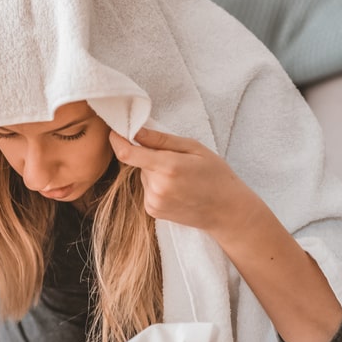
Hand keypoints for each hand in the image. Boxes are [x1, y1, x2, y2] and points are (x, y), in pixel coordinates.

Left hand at [109, 126, 259, 238]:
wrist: (227, 211)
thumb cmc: (216, 175)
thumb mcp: (194, 148)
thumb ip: (161, 140)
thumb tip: (135, 130)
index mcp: (168, 167)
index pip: (128, 153)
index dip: (117, 140)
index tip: (115, 131)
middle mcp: (157, 187)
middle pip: (139, 163)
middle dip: (151, 158)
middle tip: (176, 161)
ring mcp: (154, 202)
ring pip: (143, 177)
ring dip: (154, 173)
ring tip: (181, 178)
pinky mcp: (153, 211)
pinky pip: (147, 190)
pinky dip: (157, 186)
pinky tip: (177, 190)